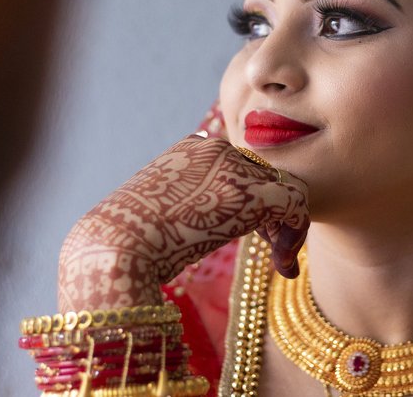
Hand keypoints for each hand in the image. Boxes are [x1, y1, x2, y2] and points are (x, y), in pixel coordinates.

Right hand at [57, 136, 308, 309]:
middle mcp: (215, 148)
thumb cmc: (127, 238)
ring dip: (287, 229)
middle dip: (272, 216)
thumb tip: (209, 220)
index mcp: (191, 147)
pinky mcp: (249, 195)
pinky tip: (284, 264)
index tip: (251, 234)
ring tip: (280, 261)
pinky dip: (296, 235)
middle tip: (269, 250)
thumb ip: (190, 200)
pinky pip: (297, 205)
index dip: (252, 200)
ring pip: (287, 190)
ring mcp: (232, 169)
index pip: (242, 166)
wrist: (115, 246)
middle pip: (266, 177)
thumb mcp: (158, 207)